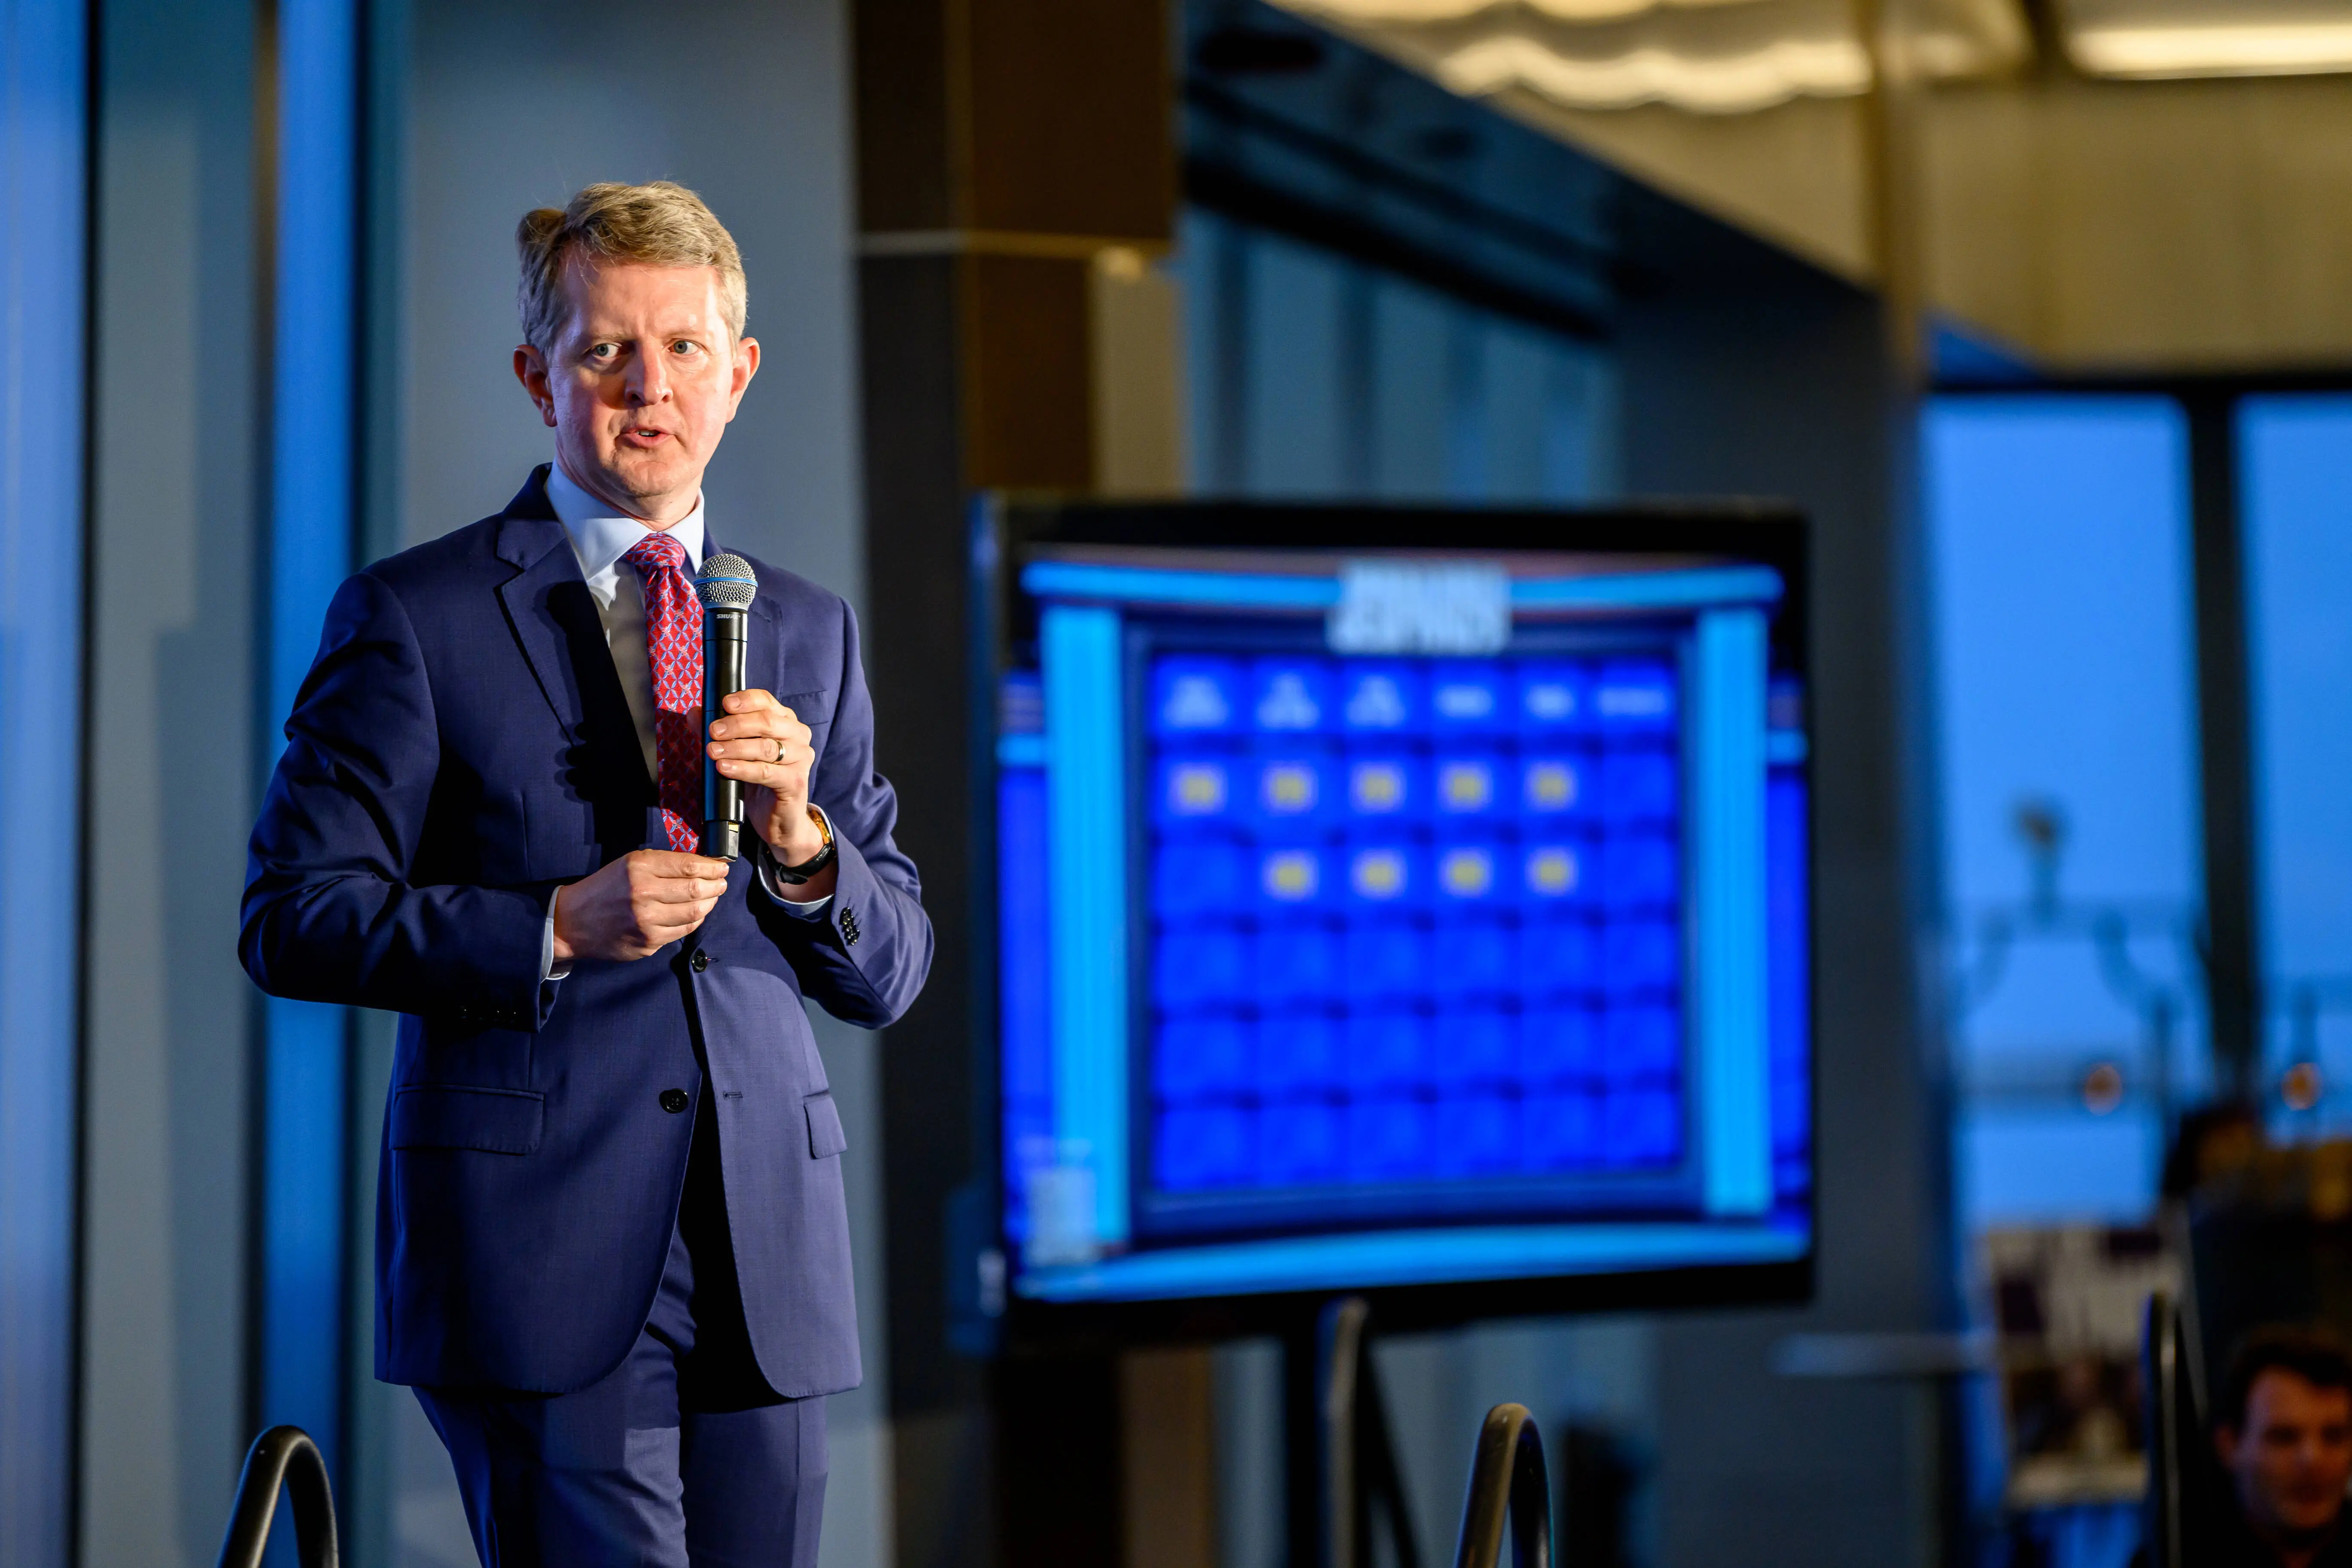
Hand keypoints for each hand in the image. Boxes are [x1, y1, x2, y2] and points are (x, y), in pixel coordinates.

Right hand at [551, 849, 732, 962]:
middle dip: (716, 885)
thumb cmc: (604, 888)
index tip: (722, 866)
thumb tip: (702, 864)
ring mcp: (646, 921)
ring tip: (713, 896)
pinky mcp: (648, 942)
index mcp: (639, 867)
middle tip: (722, 882)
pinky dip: (695, 920)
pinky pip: (683, 931)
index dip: (712, 866)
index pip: (688, 865)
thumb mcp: (629, 864)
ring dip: (710, 903)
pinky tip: (696, 913)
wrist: (573, 922)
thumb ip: (663, 864)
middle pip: (696, 889)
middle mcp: (643, 893)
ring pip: (695, 912)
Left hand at [707, 690, 826, 863]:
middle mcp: (798, 735)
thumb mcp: (737, 753)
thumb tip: (694, 715)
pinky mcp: (797, 781)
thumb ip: (718, 733)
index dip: (745, 700)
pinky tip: (724, 768)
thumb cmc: (757, 782)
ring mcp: (801, 758)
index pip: (767, 701)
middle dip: (736, 724)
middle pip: (767, 721)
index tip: (723, 704)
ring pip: (765, 747)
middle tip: (712, 732)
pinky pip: (766, 772)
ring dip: (735, 748)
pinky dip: (743, 769)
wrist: (778, 819)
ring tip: (713, 752)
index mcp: (785, 721)